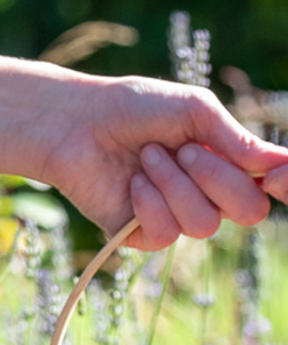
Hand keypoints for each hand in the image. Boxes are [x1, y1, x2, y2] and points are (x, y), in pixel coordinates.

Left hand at [40, 75, 287, 250]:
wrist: (77, 124)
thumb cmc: (134, 109)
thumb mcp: (193, 110)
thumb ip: (236, 139)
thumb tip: (278, 164)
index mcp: (225, 161)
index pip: (268, 188)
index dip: (281, 185)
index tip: (272, 176)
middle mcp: (206, 194)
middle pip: (247, 212)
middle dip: (217, 178)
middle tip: (182, 149)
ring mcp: (174, 216)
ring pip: (204, 225)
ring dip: (175, 185)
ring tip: (147, 157)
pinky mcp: (140, 235)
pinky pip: (165, 235)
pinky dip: (150, 203)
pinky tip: (133, 182)